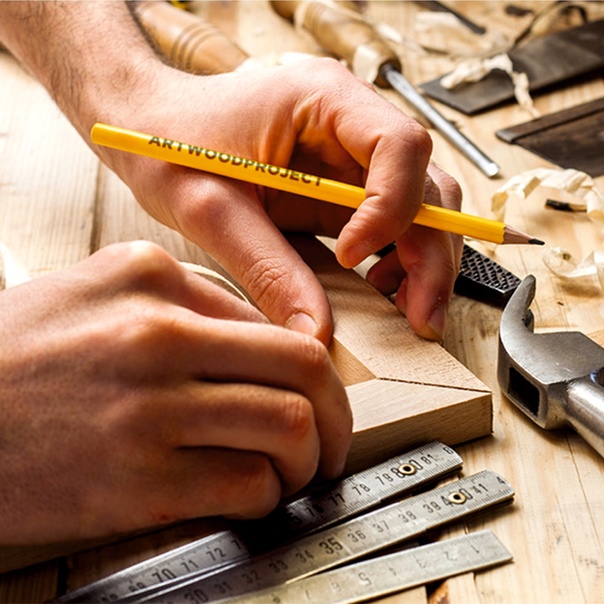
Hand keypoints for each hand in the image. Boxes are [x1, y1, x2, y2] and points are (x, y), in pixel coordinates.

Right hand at [0, 242, 350, 544]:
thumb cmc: (22, 354)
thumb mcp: (99, 289)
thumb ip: (187, 302)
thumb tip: (264, 341)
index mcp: (153, 280)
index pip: (278, 323)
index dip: (316, 371)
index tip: (318, 397)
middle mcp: (157, 336)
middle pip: (303, 371)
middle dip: (337, 414)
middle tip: (333, 440)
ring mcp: (149, 409)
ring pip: (288, 428)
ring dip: (309, 460)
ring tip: (296, 471)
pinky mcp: (136, 481)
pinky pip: (246, 485)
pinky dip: (267, 494)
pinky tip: (251, 493)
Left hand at [98, 59, 462, 342]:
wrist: (149, 126)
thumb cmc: (169, 144)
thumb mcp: (209, 208)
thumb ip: (266, 268)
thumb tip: (315, 332)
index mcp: (322, 98)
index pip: (400, 145)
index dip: (392, 208)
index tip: (352, 257)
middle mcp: (350, 120)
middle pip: (426, 183)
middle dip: (431, 254)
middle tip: (423, 317)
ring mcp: (350, 153)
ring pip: (422, 205)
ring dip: (424, 260)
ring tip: (409, 311)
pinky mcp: (342, 184)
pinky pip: (392, 221)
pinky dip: (400, 258)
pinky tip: (381, 288)